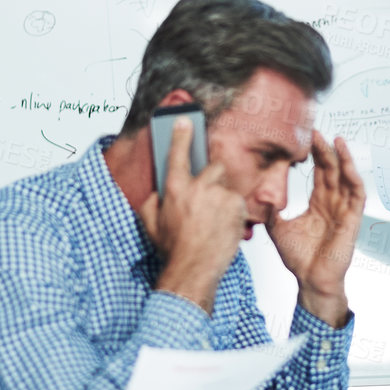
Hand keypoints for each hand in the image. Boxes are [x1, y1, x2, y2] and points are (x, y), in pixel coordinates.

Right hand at [138, 118, 246, 312]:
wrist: (195, 268)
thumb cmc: (175, 249)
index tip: (184, 121)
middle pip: (213, 166)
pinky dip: (233, 212)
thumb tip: (157, 192)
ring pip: (227, 187)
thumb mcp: (151, 225)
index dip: (180, 135)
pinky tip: (224, 226)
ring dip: (223, 199)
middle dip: (213, 177)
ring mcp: (219, 195)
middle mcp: (198, 187)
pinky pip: (237, 201)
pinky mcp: (236, 205)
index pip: (177, 153)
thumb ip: (151, 202)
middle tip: (209, 196)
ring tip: (215, 220)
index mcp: (175, 188)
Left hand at [269, 133, 365, 326]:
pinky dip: (354, 177)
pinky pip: (357, 194)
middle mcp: (332, 204)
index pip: (319, 173)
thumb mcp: (278, 229)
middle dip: (325, 150)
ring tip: (335, 140)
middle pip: (332, 170)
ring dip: (343, 158)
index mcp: (318, 204)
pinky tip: (347, 164)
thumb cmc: (299, 259)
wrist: (310, 280)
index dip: (315, 155)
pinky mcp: (352, 219)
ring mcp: (344, 210)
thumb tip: (259, 194)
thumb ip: (271, 210)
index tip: (307, 138)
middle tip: (316, 132)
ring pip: (346, 177)